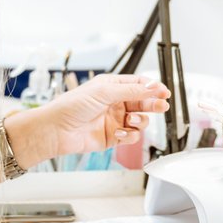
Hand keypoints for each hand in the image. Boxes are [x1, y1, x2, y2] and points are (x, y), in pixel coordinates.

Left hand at [10, 75, 169, 162]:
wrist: (57, 130)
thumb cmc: (73, 106)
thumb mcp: (105, 92)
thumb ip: (132, 91)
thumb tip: (153, 87)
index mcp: (112, 86)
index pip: (139, 85)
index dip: (153, 88)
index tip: (164, 92)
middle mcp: (115, 102)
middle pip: (143, 102)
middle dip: (153, 104)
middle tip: (162, 106)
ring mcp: (115, 120)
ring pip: (140, 120)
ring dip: (139, 121)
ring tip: (131, 120)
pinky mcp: (113, 137)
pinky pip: (130, 136)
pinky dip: (129, 135)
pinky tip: (120, 133)